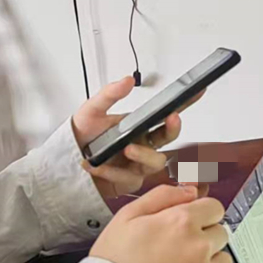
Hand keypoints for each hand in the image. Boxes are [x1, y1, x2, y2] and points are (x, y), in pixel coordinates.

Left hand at [72, 76, 203, 198]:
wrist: (65, 160)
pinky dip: (112, 171)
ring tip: (127, 148)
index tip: (197, 91)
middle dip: (173, 129)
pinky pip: (128, 178)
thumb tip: (127, 81)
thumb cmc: (81, 136)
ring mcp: (137, 165)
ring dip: (143, 154)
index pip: (165, 114)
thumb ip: (109, 94)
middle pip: (168, 138)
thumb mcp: (92, 110)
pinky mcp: (127, 181)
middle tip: (171, 118)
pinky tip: (96, 165)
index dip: (185, 104)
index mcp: (139, 126)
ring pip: (154, 162)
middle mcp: (142, 145)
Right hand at [90, 185, 232, 262]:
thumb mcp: (128, 215)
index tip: (190, 221)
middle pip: (221, 232)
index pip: (214, 207)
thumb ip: (162, 196)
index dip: (200, 212)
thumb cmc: (116, 260)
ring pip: (224, 258)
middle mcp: (199, 247)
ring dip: (209, 259)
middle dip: (204, 235)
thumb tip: (190, 191)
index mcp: (181, 222)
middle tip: (179, 245)